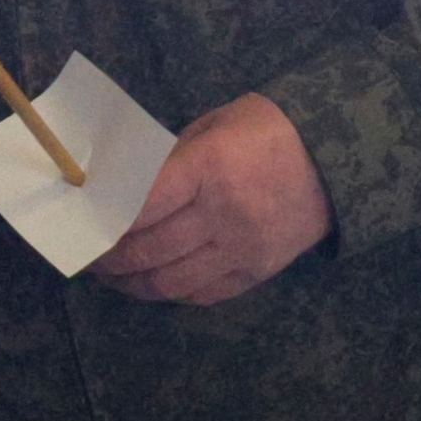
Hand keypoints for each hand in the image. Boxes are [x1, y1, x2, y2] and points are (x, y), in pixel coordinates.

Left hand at [89, 92, 333, 305]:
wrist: (337, 158)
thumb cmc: (266, 130)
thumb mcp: (212, 127)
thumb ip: (170, 161)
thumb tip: (124, 188)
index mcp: (209, 169)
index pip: (143, 205)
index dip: (107, 220)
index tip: (83, 224)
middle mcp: (224, 214)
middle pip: (151, 249)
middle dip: (111, 258)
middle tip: (88, 254)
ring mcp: (242, 248)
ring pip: (172, 280)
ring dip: (133, 283)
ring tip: (112, 275)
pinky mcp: (257, 271)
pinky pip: (203, 293)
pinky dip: (171, 292)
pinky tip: (152, 283)